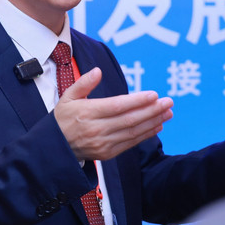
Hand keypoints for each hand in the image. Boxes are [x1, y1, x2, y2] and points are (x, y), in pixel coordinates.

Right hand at [53, 67, 173, 161]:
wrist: (55, 148)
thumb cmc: (63, 118)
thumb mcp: (68, 96)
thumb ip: (83, 83)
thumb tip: (98, 71)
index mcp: (87, 112)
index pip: (117, 106)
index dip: (137, 101)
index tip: (154, 94)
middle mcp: (96, 129)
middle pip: (129, 119)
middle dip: (152, 110)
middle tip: (168, 102)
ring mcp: (103, 143)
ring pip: (133, 132)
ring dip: (153, 122)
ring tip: (168, 112)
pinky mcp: (108, 153)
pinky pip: (130, 143)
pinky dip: (145, 134)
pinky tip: (157, 125)